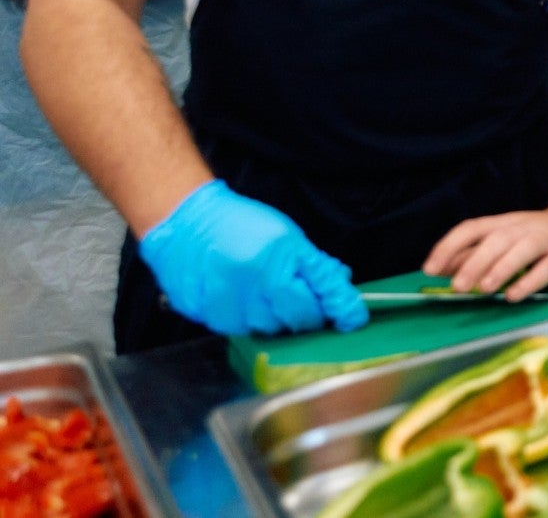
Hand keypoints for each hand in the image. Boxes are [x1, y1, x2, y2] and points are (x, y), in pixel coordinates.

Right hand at [138, 180, 367, 334]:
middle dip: (304, 312)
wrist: (188, 223)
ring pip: (266, 329)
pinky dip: (247, 319)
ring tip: (264, 291)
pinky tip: (242, 298)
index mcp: (274, 263)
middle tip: (301, 296)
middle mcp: (249, 286)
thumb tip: (342, 289)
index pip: (314, 301)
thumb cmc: (242, 225)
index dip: (337, 310)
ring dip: (274, 316)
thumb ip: (316, 267)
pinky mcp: (205, 316)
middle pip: (293, 321)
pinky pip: (238, 329)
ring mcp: (224, 305)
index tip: (353, 319)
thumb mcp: (289, 238)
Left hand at [424, 205, 547, 300]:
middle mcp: (521, 229)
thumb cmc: (538, 235)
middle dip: (473, 263)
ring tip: (483, 289)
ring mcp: (546, 240)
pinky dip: (530, 281)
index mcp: (502, 224)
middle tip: (456, 287)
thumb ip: (475, 254)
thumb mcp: (504, 239)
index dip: (448, 247)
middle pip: (495, 240)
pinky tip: (515, 296)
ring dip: (500, 268)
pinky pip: (547, 267)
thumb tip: (442, 269)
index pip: (471, 229)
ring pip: (521, 250)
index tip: (430, 269)